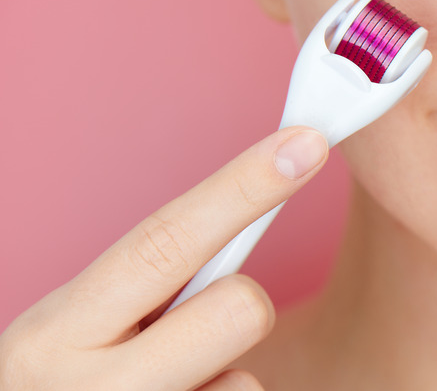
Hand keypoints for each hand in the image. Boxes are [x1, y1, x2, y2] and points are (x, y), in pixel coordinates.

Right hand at [0, 127, 328, 390]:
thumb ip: (144, 288)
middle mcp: (93, 389)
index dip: (243, 187)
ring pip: (245, 380)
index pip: (165, 240)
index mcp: (59, 331)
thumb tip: (236, 241)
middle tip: (203, 322)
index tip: (304, 144)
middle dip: (242, 306)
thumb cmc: (64, 383)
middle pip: (238, 311)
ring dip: (221, 375)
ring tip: (170, 385)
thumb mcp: (74, 331)